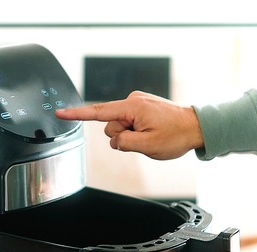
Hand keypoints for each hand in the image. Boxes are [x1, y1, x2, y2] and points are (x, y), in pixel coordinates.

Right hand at [55, 91, 203, 159]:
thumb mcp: (148, 146)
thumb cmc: (176, 135)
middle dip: (122, 137)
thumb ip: (124, 143)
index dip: (76, 114)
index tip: (60, 113)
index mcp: (132, 107)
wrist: (196, 126)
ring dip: (131, 135)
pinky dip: (136, 131)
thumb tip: (114, 139)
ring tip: (151, 135)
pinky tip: (151, 131)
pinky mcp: (141, 107)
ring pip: (120, 127)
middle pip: (111, 126)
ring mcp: (137, 103)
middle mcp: (132, 101)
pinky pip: (129, 123)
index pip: (98, 112)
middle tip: (145, 139)